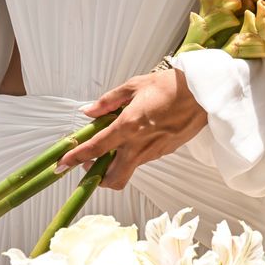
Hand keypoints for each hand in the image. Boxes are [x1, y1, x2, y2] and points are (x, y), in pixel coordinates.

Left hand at [57, 69, 207, 189]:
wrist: (203, 94)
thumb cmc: (171, 86)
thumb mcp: (134, 86)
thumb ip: (108, 101)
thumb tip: (88, 111)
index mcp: (129, 126)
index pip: (96, 149)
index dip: (75, 159)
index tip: (61, 166)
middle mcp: (140, 145)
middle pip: (114, 179)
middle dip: (98, 179)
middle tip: (92, 164)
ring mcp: (154, 152)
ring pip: (129, 168)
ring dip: (117, 163)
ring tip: (117, 141)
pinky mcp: (166, 152)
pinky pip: (144, 158)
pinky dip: (135, 153)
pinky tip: (140, 135)